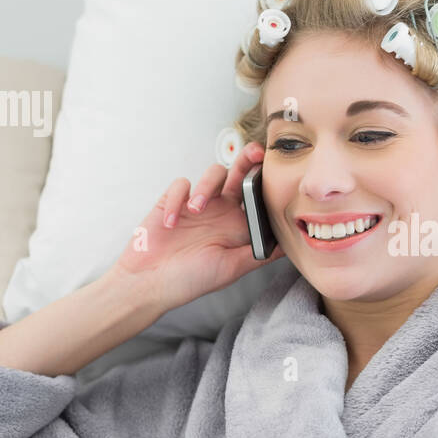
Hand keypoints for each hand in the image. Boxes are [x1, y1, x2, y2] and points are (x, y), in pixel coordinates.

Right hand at [111, 141, 285, 314]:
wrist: (150, 283)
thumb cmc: (191, 279)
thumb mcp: (231, 268)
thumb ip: (258, 254)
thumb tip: (287, 243)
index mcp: (237, 226)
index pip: (256, 196)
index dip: (266, 182)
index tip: (276, 171)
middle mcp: (220, 211)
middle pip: (238, 175)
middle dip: (247, 161)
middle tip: (254, 154)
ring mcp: (197, 204)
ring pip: (212, 174)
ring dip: (206, 187)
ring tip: (196, 210)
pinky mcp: (173, 201)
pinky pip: (180, 184)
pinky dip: (178, 200)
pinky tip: (173, 222)